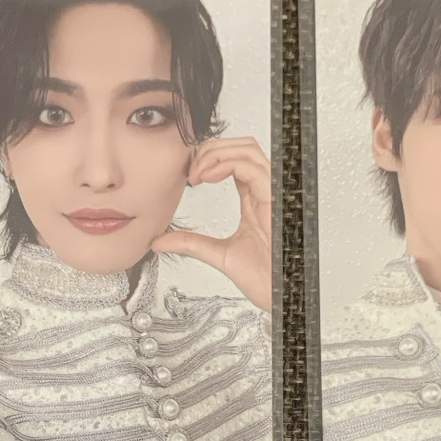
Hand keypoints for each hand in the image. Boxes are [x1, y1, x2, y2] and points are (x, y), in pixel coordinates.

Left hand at [150, 136, 272, 310]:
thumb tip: (159, 240)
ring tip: (195, 172)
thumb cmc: (265, 277)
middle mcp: (265, 191)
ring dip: (216, 153)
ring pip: (247, 148)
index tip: (188, 176)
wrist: (280, 294)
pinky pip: (251, 166)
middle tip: (189, 169)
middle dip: (211, 149)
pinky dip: (224, 164)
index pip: (235, 159)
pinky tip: (205, 177)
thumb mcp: (217, 254)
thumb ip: (190, 243)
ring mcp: (272, 193)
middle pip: (242, 145)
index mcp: (255, 198)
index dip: (209, 158)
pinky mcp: (275, 199)